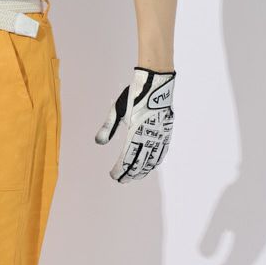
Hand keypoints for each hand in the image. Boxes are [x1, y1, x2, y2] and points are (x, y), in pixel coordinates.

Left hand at [95, 67, 175, 181]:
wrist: (156, 83)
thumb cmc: (134, 96)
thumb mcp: (117, 109)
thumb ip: (108, 127)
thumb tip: (98, 142)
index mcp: (136, 131)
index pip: (127, 157)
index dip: (120, 169)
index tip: (113, 176)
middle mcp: (150, 136)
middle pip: (140, 162)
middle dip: (130, 173)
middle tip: (122, 180)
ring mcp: (161, 135)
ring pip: (152, 160)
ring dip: (143, 170)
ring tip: (135, 176)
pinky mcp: (167, 132)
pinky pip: (162, 152)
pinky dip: (155, 161)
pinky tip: (151, 165)